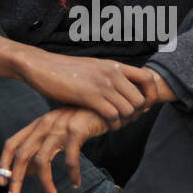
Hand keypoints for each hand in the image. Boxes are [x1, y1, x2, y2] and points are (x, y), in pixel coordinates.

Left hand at [0, 107, 110, 192]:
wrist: (105, 104)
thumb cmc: (82, 120)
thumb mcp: (58, 130)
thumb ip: (42, 146)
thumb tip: (27, 170)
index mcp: (38, 124)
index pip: (12, 143)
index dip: (4, 163)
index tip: (2, 182)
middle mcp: (45, 125)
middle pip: (22, 155)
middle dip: (15, 179)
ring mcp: (60, 127)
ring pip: (43, 160)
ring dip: (45, 182)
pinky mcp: (76, 132)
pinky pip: (70, 160)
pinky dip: (72, 174)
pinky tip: (75, 183)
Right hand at [20, 53, 156, 126]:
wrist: (41, 65)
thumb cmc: (65, 71)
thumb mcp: (93, 69)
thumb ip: (108, 77)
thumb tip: (120, 90)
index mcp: (114, 65)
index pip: (148, 78)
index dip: (150, 95)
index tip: (142, 106)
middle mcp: (112, 73)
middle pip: (141, 99)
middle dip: (137, 114)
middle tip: (126, 120)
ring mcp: (102, 84)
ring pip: (129, 110)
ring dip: (124, 122)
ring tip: (115, 124)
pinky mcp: (89, 96)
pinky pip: (112, 115)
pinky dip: (112, 125)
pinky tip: (105, 126)